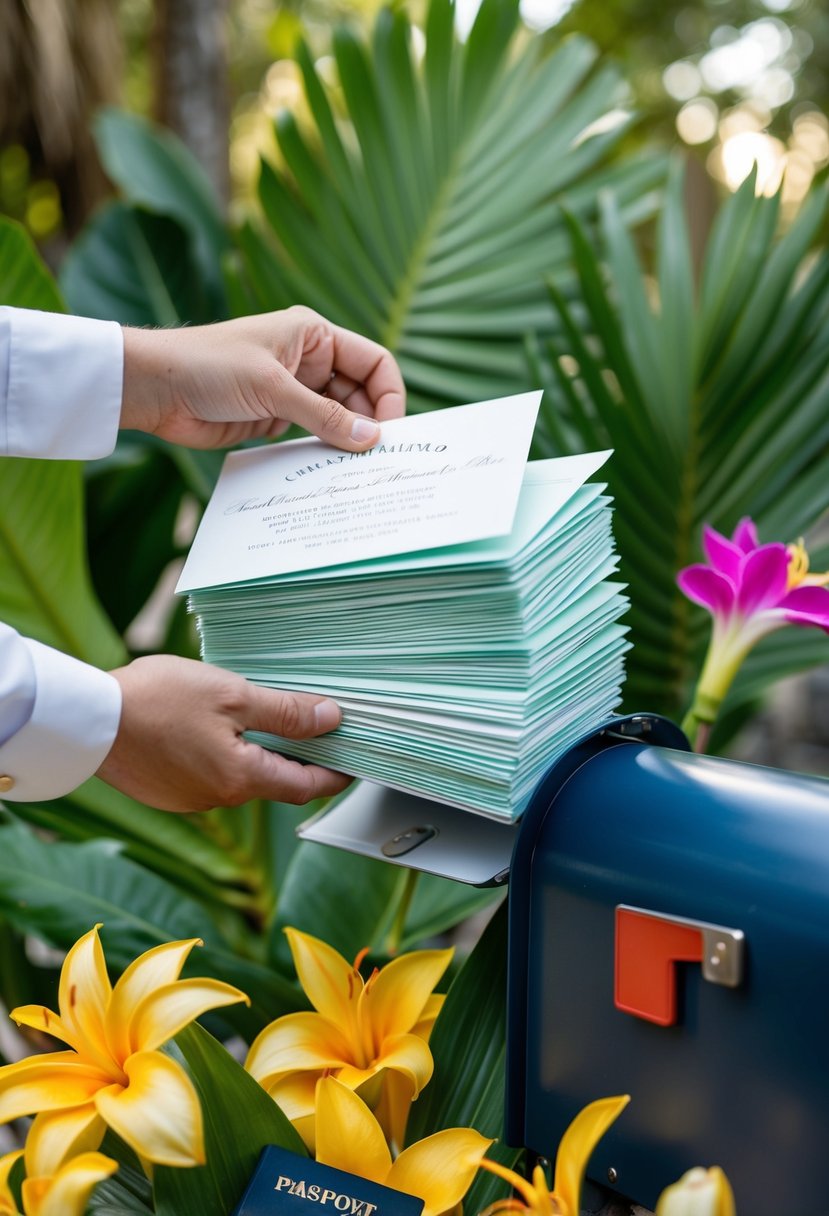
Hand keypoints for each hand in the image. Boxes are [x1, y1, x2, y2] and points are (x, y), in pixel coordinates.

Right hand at [96, 655, 351, 811]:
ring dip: (256, 753)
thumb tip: (331, 718)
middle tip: (317, 729)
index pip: (305, 786)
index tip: (355, 763)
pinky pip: (209, 775)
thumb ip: (285, 711)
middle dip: (297, 758)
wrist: (87, 720)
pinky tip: (215, 727)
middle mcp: (218, 799)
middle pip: (273, 781)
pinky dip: (224, 755)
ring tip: (262, 717)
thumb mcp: (233, 694)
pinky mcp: (167, 791)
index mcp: (241, 779)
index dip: (335, 775)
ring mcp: (190, 799)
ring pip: (239, 777)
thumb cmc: (157, 701)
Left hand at [120, 307, 404, 450]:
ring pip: (338, 417)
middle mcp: (308, 360)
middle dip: (370, 422)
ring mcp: (292, 391)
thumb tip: (371, 438)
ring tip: (355, 468)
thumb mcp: (272, 388)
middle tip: (377, 459)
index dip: (388, 395)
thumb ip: (324, 415)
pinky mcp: (275, 418)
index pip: (373, 362)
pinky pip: (312, 435)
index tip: (389, 431)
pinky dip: (323, 451)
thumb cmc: (207, 366)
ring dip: (346, 440)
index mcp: (313, 335)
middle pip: (361, 393)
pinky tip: (328, 470)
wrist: (154, 389)